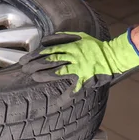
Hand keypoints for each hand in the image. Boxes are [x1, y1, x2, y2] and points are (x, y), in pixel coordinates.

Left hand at [19, 30, 138, 92]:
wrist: (114, 56)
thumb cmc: (95, 46)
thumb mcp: (79, 36)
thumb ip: (62, 37)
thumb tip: (44, 40)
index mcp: (71, 47)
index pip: (48, 51)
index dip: (34, 55)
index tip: (24, 60)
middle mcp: (73, 57)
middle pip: (50, 60)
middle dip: (35, 65)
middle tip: (24, 69)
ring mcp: (79, 69)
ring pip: (58, 72)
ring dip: (44, 75)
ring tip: (34, 77)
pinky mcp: (86, 79)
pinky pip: (75, 90)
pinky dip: (66, 98)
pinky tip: (58, 103)